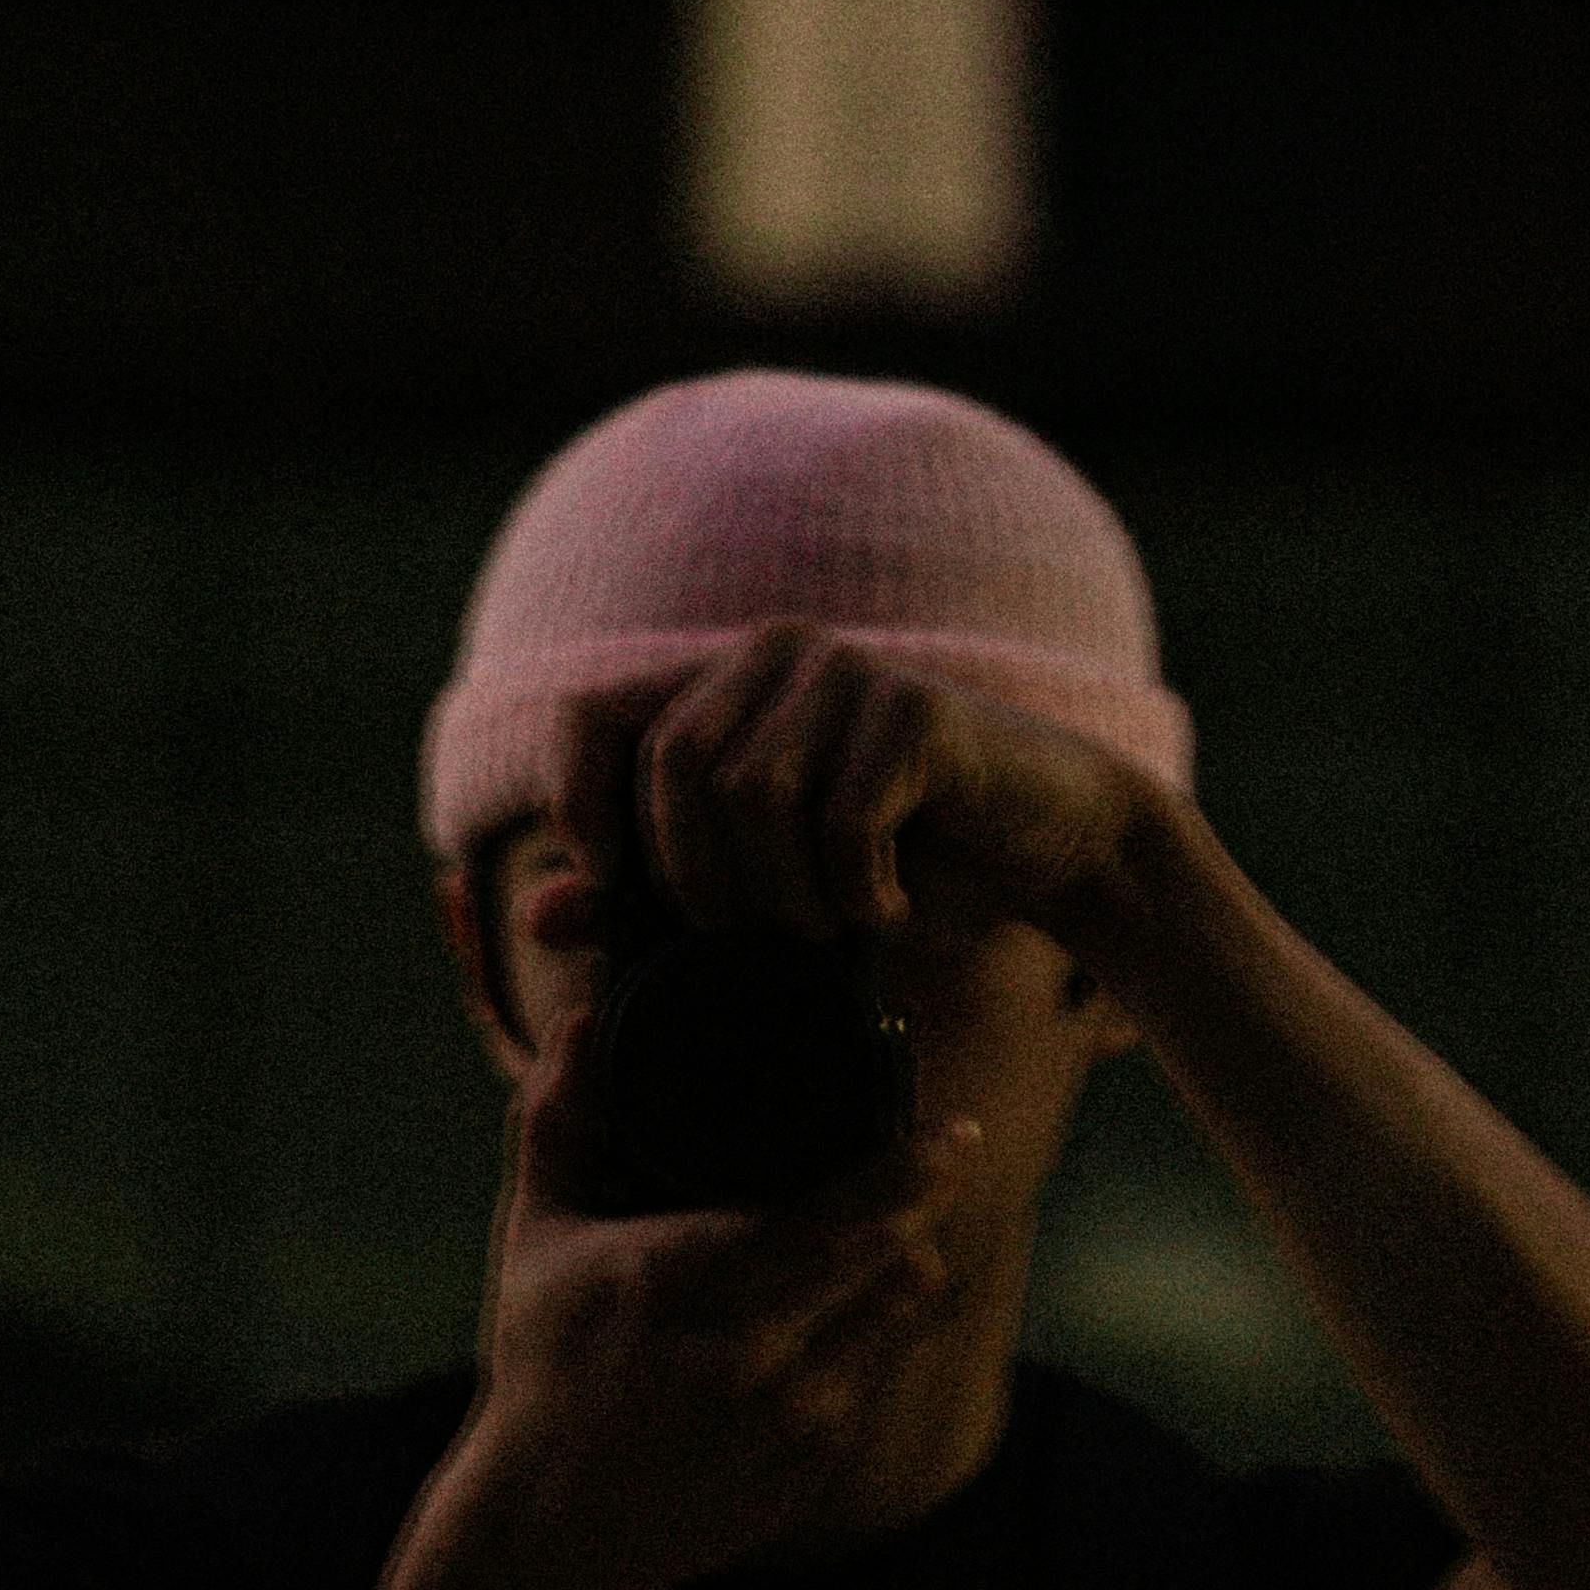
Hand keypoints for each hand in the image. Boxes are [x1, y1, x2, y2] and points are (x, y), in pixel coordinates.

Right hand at [474, 997, 983, 1589]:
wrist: (555, 1529)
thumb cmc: (545, 1361)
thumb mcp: (535, 1238)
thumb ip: (558, 1120)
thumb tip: (584, 1017)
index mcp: (674, 1285)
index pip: (821, 1222)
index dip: (902, 1177)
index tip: (957, 1134)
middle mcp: (741, 1355)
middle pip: (882, 1260)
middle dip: (924, 1202)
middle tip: (949, 1153)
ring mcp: (784, 1420)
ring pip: (895, 1313)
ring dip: (905, 1261)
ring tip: (896, 1226)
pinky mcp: (811, 1466)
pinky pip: (871, 1370)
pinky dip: (866, 1328)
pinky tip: (835, 1310)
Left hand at [557, 627, 1146, 969]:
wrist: (1050, 847)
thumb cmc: (899, 865)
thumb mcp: (762, 892)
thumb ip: (654, 899)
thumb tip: (538, 917)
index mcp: (722, 682)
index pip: (590, 714)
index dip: (577, 800)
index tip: (613, 888)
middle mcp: (776, 653)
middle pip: (672, 763)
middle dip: (699, 876)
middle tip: (756, 935)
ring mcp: (849, 671)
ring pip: (752, 792)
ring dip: (785, 892)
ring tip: (830, 923)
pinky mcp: (916, 708)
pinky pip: (841, 817)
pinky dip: (855, 891)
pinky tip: (888, 908)